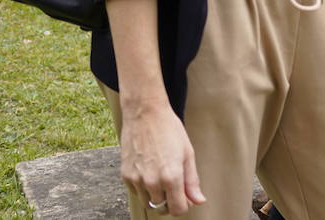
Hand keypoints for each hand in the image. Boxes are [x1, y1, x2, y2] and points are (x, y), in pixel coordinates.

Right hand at [118, 100, 203, 215]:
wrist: (145, 115)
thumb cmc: (170, 130)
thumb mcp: (188, 154)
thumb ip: (192, 181)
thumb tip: (198, 201)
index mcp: (171, 177)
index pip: (177, 209)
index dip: (184, 205)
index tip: (186, 197)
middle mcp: (152, 182)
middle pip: (162, 208)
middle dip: (170, 201)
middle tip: (175, 186)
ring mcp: (137, 180)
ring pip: (148, 202)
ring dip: (156, 196)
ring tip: (162, 176)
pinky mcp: (125, 176)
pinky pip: (136, 192)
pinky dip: (144, 188)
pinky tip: (150, 172)